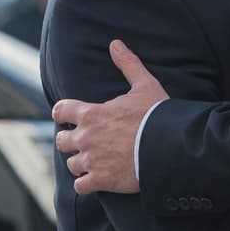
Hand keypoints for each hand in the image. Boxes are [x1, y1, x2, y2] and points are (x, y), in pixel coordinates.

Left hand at [51, 39, 167, 193]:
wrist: (168, 146)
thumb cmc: (156, 114)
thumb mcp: (145, 84)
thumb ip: (128, 64)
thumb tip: (115, 44)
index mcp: (91, 113)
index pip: (61, 111)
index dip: (64, 113)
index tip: (70, 116)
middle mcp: (85, 137)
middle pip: (62, 140)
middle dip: (71, 140)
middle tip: (87, 141)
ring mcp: (91, 161)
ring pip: (71, 164)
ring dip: (81, 163)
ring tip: (96, 161)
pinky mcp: (100, 181)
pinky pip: (80, 186)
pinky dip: (87, 183)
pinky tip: (98, 179)